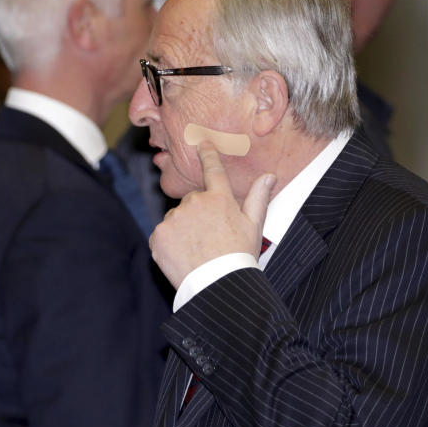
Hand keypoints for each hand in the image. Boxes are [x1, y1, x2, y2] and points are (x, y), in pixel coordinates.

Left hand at [150, 142, 274, 287]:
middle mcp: (195, 203)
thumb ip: (258, 198)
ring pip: (176, 219)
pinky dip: (168, 244)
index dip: (208, 154)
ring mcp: (174, 219)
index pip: (213, 170)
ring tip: (196, 250)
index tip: (200, 141)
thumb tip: (269, 175)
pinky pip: (162, 235)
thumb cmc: (239, 256)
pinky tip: (182, 256)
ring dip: (182, 230)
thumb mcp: (254, 226)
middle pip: (192, 203)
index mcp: (219, 199)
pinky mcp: (158, 235)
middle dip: (197, 216)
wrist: (218, 285)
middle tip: (209, 239)